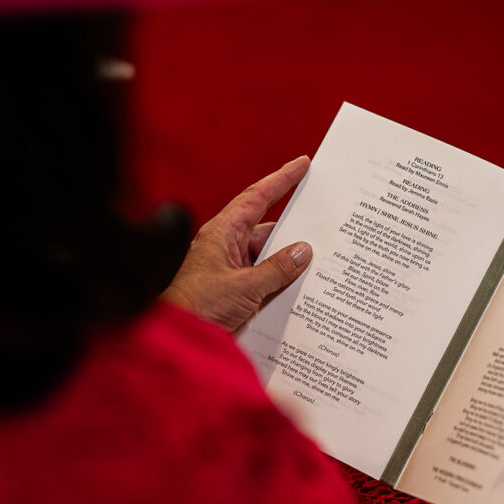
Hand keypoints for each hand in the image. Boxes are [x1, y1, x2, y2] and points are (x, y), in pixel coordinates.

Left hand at [161, 156, 312, 330]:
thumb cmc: (198, 308)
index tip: (302, 164)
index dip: (281, 179)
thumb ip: (277, 269)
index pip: (256, 198)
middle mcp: (226, 246)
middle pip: (266, 228)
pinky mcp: (235, 289)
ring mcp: (230, 268)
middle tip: (323, 218)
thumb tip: (303, 252)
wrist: (179, 339)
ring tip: (321, 259)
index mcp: (222, 233)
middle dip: (294, 226)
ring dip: (289, 259)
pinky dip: (281, 279)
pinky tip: (301, 285)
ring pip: (268, 255)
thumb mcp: (245, 288)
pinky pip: (264, 276)